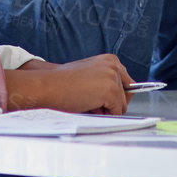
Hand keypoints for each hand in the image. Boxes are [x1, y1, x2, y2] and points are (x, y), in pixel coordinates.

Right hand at [8, 53, 130, 114]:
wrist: (49, 85)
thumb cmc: (64, 83)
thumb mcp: (90, 77)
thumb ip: (105, 82)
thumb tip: (120, 102)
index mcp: (110, 60)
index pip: (126, 82)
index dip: (116, 95)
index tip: (104, 101)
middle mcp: (114, 65)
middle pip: (128, 93)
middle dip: (113, 103)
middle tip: (94, 104)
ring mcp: (113, 77)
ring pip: (122, 104)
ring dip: (107, 110)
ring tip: (88, 104)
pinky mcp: (110, 91)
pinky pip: (116, 111)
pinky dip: (105, 116)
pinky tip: (89, 108)